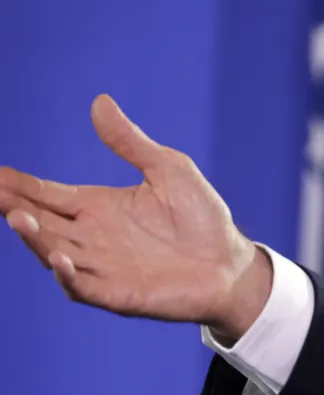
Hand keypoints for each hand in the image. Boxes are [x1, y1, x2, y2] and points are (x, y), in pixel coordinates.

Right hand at [0, 94, 271, 339]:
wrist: (231, 263)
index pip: (47, 194)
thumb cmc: (201, 217)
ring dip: (35, 238)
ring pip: (54, 253)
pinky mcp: (119, 293)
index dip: (18, 185)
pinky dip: (68, 275)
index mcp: (99, 206)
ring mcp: (102, 267)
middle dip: (14, 208)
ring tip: (18, 217)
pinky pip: (84, 286)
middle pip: (42, 222)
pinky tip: (59, 258)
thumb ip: (130, 142)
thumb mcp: (168, 169)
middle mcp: (92, 237)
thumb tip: (99, 102)